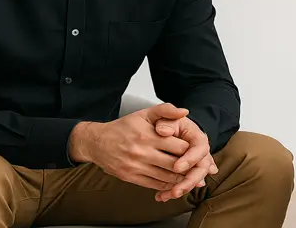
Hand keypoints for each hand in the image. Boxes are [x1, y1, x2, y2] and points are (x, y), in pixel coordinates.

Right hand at [68, 103, 190, 191]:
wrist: (97, 142)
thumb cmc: (123, 127)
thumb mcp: (144, 114)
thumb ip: (166, 110)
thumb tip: (185, 112)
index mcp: (148, 135)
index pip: (180, 147)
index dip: (192, 150)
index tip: (197, 151)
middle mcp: (142, 152)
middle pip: (175, 164)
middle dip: (189, 167)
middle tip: (199, 167)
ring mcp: (135, 166)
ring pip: (166, 177)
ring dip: (180, 179)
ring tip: (189, 175)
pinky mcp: (130, 177)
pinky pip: (154, 184)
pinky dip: (166, 185)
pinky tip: (173, 182)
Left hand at [151, 115, 217, 201]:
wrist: (165, 128)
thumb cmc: (166, 121)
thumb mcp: (165, 115)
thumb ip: (166, 115)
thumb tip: (163, 130)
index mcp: (197, 138)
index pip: (199, 149)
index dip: (190, 159)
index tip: (177, 166)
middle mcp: (199, 153)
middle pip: (200, 169)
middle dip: (189, 181)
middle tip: (176, 190)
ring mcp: (193, 165)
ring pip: (192, 180)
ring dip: (180, 189)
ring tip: (167, 196)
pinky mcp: (184, 173)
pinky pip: (181, 183)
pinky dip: (171, 190)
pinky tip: (160, 196)